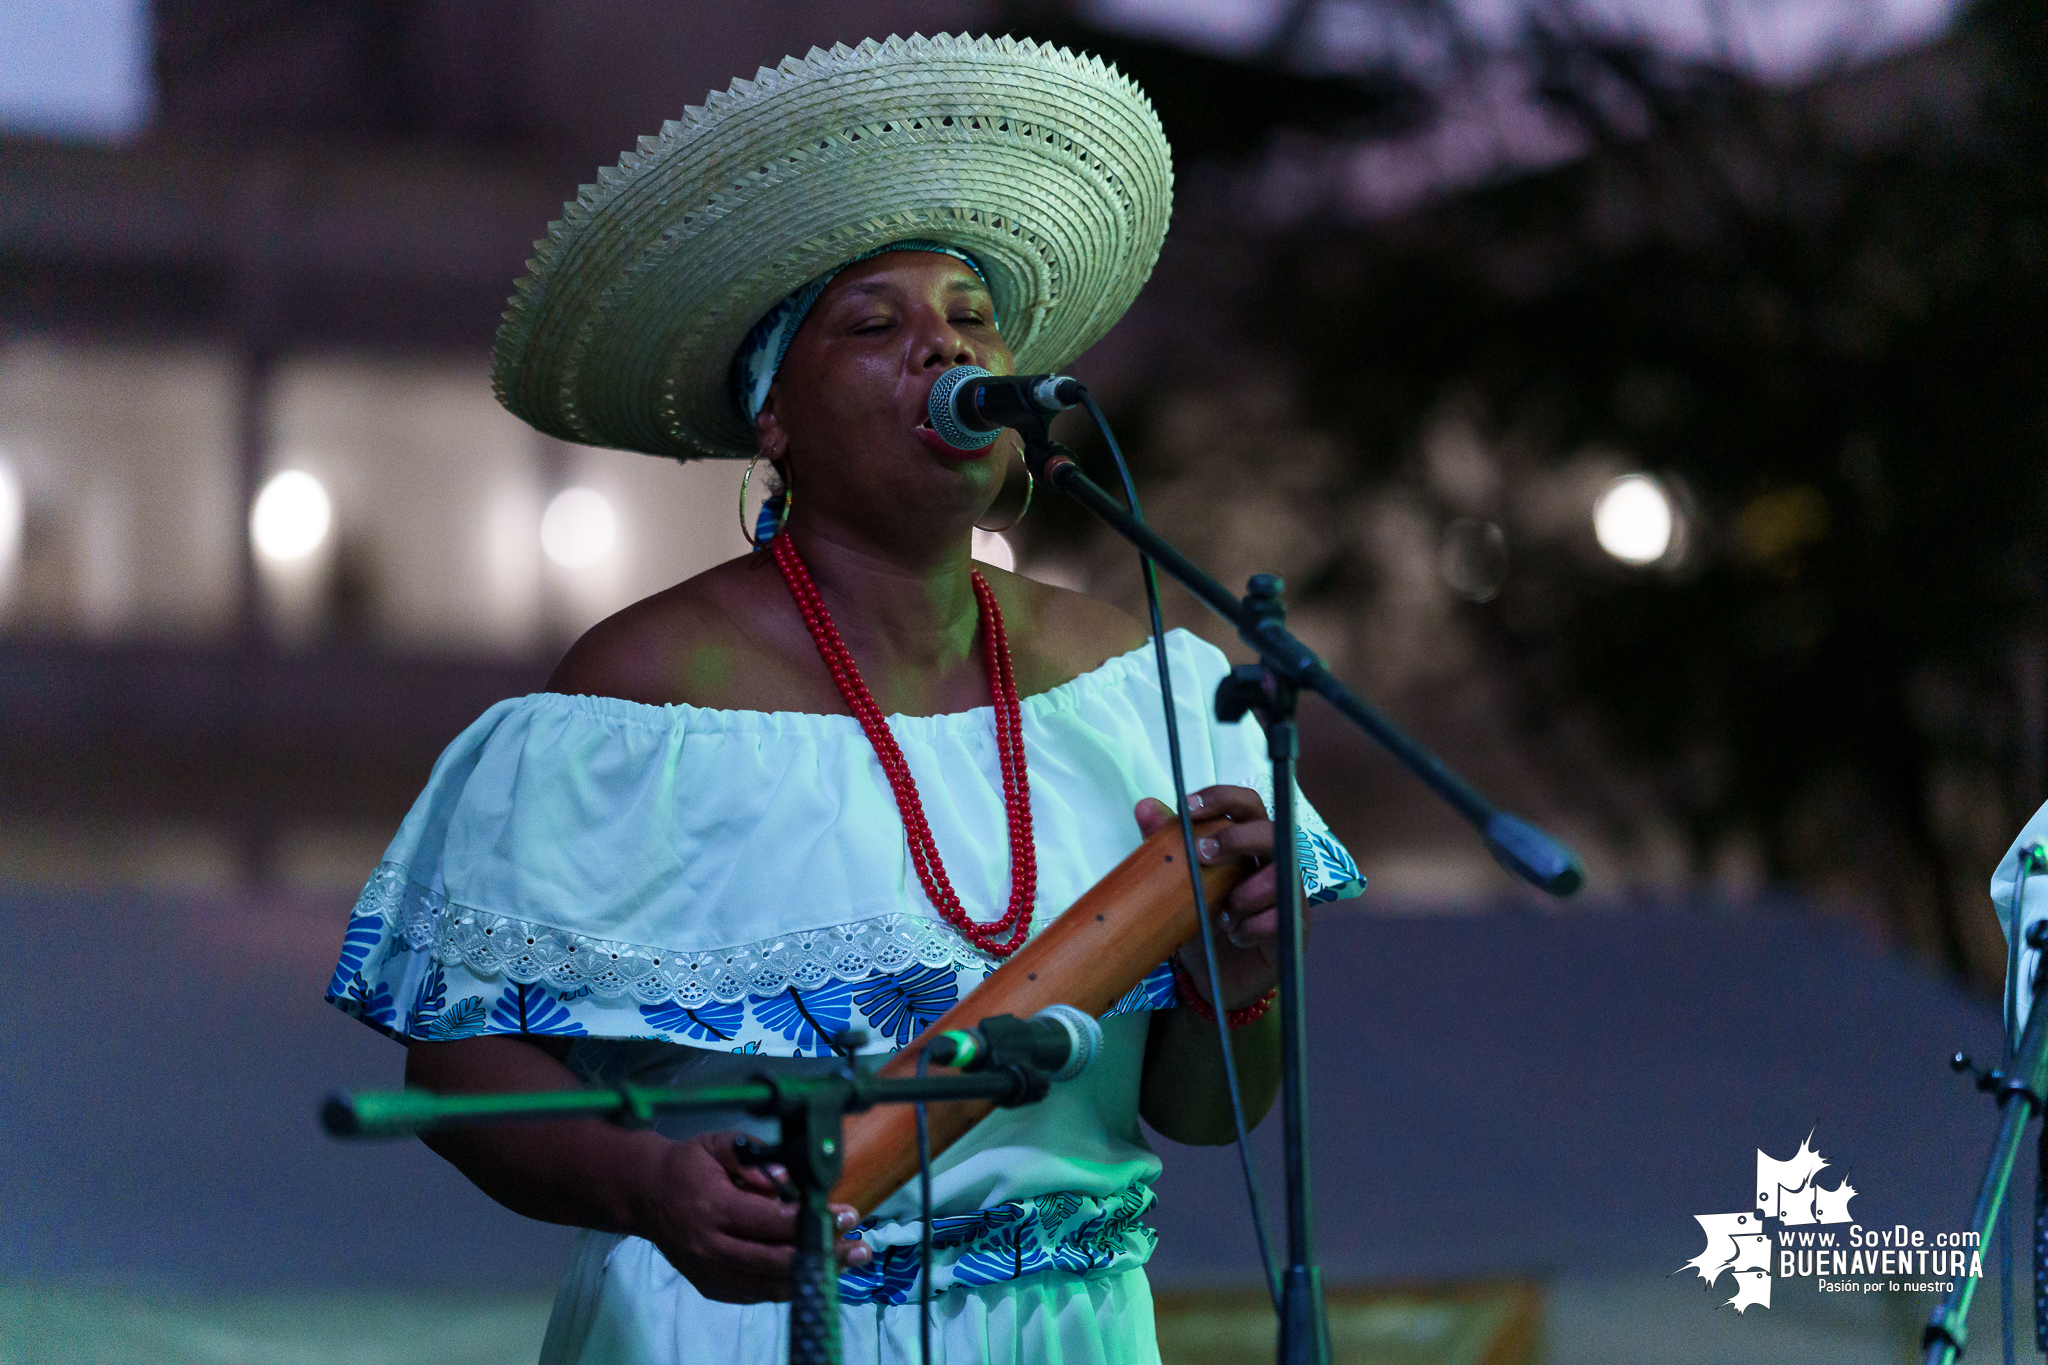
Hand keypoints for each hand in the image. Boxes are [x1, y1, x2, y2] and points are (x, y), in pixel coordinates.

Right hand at [631, 1131, 871, 1302]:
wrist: (645, 1196)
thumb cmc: (687, 1165)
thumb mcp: (716, 1145)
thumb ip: (751, 1156)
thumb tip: (790, 1177)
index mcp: (712, 1208)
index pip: (770, 1222)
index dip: (811, 1222)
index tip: (845, 1215)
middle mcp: (710, 1247)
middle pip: (776, 1260)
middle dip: (823, 1255)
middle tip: (859, 1247)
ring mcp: (709, 1273)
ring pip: (769, 1285)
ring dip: (813, 1276)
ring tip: (848, 1263)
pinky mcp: (711, 1287)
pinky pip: (757, 1293)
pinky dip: (789, 1286)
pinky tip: (817, 1274)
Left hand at [1135, 785, 1301, 1010]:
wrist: (1215, 976)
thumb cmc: (1203, 921)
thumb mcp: (1178, 883)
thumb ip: (1167, 844)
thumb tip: (1144, 805)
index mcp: (1248, 844)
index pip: (1247, 804)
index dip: (1223, 797)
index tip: (1188, 807)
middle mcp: (1273, 863)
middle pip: (1271, 832)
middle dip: (1236, 839)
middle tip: (1202, 853)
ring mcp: (1288, 895)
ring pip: (1279, 877)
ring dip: (1243, 894)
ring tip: (1220, 915)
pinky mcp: (1293, 929)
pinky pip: (1279, 919)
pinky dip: (1251, 927)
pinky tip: (1235, 936)